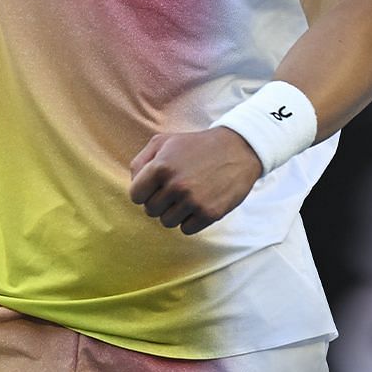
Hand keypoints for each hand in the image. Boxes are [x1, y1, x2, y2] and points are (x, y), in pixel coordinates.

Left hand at [127, 126, 264, 234]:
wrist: (237, 149)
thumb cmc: (196, 146)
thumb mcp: (164, 142)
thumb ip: (141, 162)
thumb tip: (133, 185)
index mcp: (160, 166)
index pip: (135, 196)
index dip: (144, 192)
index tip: (155, 187)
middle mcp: (176, 185)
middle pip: (151, 211)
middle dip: (160, 202)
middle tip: (175, 190)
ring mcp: (193, 201)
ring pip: (167, 222)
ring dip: (174, 212)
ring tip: (187, 196)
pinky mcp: (210, 213)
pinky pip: (186, 229)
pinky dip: (190, 220)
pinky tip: (199, 203)